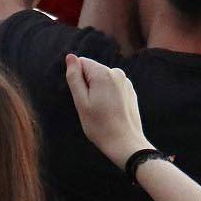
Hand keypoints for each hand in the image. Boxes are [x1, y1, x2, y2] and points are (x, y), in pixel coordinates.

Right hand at [65, 53, 149, 167]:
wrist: (125, 143)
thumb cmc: (99, 125)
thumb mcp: (81, 102)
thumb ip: (74, 77)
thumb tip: (70, 57)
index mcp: (104, 73)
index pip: (81, 63)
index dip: (77, 80)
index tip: (84, 98)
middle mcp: (117, 72)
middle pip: (92, 71)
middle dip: (88, 86)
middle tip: (92, 107)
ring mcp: (126, 82)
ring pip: (102, 80)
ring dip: (97, 92)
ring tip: (101, 111)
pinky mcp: (130, 91)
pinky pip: (112, 88)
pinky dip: (107, 96)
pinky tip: (110, 112)